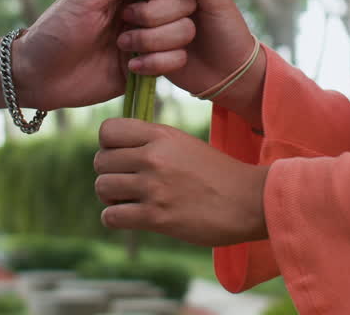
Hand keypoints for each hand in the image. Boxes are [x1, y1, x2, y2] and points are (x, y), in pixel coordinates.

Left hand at [12, 0, 192, 110]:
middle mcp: (143, 8)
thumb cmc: (56, 30)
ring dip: (153, 39)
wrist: (40, 78)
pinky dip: (157, 63)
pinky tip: (130, 67)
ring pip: (183, 30)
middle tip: (123, 20)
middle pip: (182, 0)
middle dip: (155, 13)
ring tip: (121, 46)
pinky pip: (176, 59)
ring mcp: (149, 36)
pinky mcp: (150, 65)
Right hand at [89, 0, 264, 121]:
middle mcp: (153, 5)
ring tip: (186, 45)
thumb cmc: (227, 29)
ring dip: (164, 42)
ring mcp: (146, 31)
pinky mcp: (144, 56)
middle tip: (191, 24)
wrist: (231, 72)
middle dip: (165, 18)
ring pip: (138, 35)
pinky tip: (178, 61)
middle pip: (141, 7)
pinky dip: (160, 62)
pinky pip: (140, 59)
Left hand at [94, 118, 268, 246]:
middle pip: (101, 161)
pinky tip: (133, 217)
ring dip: (112, 197)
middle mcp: (154, 157)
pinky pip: (111, 216)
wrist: (249, 201)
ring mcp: (154, 187)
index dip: (108, 145)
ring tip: (131, 201)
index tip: (121, 156)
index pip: (108, 130)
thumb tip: (115, 148)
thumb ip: (152, 141)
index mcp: (161, 135)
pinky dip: (116, 218)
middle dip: (109, 174)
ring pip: (102, 187)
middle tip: (127, 183)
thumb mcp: (184, 144)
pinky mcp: (156, 217)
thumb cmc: (217, 173)